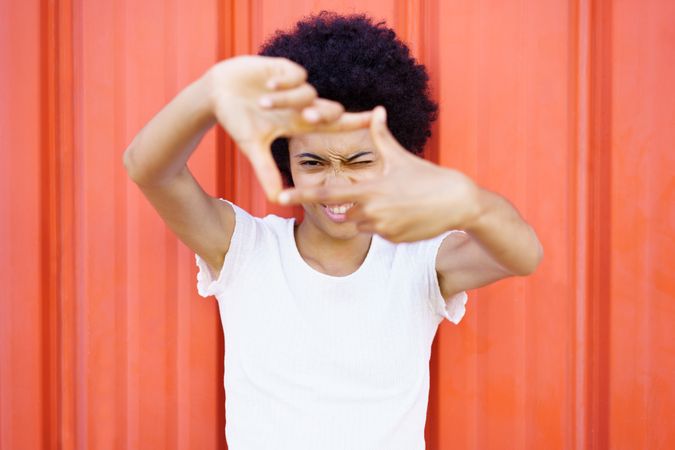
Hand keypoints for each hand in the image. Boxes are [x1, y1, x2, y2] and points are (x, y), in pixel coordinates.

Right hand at [207, 56, 371, 199]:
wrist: (216, 92)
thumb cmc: (236, 120)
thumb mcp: (252, 147)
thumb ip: (266, 172)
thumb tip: (276, 200)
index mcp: (298, 122)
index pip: (334, 123)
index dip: (355, 122)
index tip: (376, 119)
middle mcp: (301, 104)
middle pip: (328, 109)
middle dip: (320, 114)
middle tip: (304, 117)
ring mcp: (293, 85)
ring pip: (308, 93)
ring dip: (286, 99)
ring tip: (261, 102)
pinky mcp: (282, 67)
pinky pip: (296, 75)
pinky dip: (283, 83)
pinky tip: (267, 86)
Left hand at [278, 106, 482, 241]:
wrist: (458, 203)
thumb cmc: (429, 177)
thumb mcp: (402, 157)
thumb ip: (382, 136)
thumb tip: (377, 109)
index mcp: (369, 189)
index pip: (327, 193)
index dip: (302, 195)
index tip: (280, 197)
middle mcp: (372, 212)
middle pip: (347, 212)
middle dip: (357, 204)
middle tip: (384, 195)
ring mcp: (382, 228)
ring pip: (362, 224)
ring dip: (371, 216)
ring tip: (398, 203)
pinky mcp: (393, 240)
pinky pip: (379, 234)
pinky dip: (387, 225)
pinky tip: (407, 215)